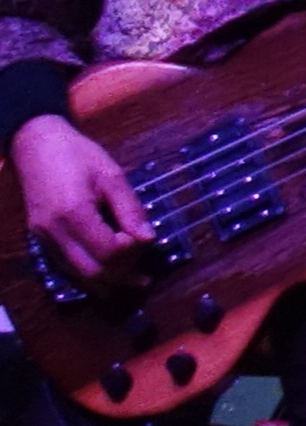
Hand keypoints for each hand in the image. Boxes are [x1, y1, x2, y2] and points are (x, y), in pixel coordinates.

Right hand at [14, 113, 151, 277]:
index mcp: (73, 213)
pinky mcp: (39, 237)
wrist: (37, 145)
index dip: (131, 252)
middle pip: (91, 271)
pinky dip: (87, 273)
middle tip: (145, 278)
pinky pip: (64, 265)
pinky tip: (106, 272)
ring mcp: (42, 237)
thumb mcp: (112, 175)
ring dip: (105, 281)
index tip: (144, 239)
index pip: (107, 251)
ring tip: (132, 280)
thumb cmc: (78, 155)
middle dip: (121, 276)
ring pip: (75, 274)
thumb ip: (130, 209)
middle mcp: (54, 231)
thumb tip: (148, 238)